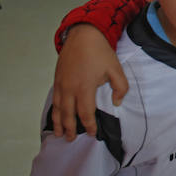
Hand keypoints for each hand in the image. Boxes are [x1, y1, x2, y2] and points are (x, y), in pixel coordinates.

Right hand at [51, 24, 127, 140]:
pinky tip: (56, 115)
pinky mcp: (57, 79)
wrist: (83, 35)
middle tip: (71, 139)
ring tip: (59, 133)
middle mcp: (70, 88)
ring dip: (58, 122)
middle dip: (70, 128)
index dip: (88, 125)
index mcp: (85, 87)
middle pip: (68, 114)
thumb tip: (117, 103)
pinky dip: (54, 110)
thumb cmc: (100, 52)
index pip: (85, 113)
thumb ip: (120, 88)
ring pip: (58, 108)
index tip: (92, 134)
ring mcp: (61, 84)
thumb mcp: (116, 69)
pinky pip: (55, 99)